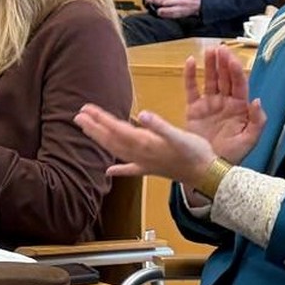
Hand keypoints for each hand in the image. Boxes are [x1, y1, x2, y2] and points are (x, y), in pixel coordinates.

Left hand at [74, 103, 217, 186]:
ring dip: (102, 141)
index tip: (86, 109)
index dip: (101, 119)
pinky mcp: (151, 169)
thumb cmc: (195, 153)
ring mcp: (145, 163)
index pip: (117, 129)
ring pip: (117, 151)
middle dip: (94, 128)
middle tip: (78, 116)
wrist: (206, 175)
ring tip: (88, 132)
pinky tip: (108, 171)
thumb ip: (160, 126)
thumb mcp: (179, 136)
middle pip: (112, 140)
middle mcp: (141, 154)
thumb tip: (144, 115)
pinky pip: (130, 169)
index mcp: (145, 143)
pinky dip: (118, 170)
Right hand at [182, 45, 264, 163]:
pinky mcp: (194, 109)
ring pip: (210, 79)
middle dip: (223, 63)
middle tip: (220, 49)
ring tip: (209, 50)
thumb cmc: (233, 156)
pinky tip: (190, 62)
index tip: (231, 59)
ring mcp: (210, 104)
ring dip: (209, 65)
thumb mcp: (249, 141)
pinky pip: (192, 89)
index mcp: (240, 108)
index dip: (235, 70)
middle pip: (225, 77)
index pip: (239, 84)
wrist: (210, 169)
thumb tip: (257, 100)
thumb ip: (257, 121)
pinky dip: (190, 76)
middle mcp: (225, 103)